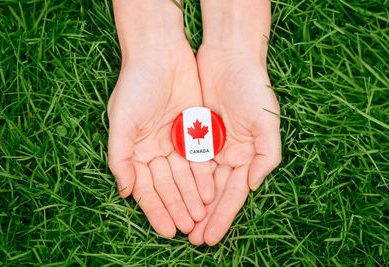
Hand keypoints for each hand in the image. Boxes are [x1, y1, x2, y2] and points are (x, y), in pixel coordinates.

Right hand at [108, 39, 214, 237]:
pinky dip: (204, 176)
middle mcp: (155, 150)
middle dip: (178, 207)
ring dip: (193, 197)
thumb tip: (123, 191)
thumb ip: (120, 156)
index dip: (156, 210)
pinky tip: (211, 193)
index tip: (168, 230)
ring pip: (185, 176)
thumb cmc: (136, 85)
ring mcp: (175, 142)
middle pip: (168, 186)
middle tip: (190, 229)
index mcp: (134, 151)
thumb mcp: (122, 121)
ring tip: (201, 217)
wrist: (160, 53)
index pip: (146, 188)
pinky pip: (200, 159)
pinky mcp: (194, 131)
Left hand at [188, 44, 280, 244]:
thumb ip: (267, 155)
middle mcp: (229, 155)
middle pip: (215, 193)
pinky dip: (181, 180)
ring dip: (191, 203)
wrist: (229, 57)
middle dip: (205, 217)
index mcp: (248, 156)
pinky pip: (185, 161)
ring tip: (181, 225)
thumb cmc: (252, 87)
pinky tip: (173, 196)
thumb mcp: (267, 120)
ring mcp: (210, 145)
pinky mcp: (193, 133)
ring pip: (199, 182)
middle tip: (192, 240)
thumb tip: (254, 185)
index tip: (210, 237)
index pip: (234, 194)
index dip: (223, 216)